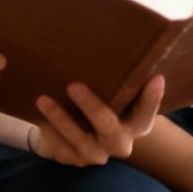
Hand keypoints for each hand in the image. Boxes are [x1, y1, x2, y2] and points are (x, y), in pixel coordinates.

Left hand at [27, 76, 164, 166]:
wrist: (75, 131)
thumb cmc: (102, 100)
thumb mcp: (112, 91)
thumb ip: (118, 77)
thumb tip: (125, 33)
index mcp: (135, 125)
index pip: (147, 114)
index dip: (151, 99)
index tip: (155, 78)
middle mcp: (118, 143)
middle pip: (111, 132)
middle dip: (92, 109)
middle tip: (73, 85)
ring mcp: (95, 154)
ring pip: (79, 142)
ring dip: (60, 120)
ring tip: (42, 99)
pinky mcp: (71, 158)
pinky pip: (59, 148)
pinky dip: (47, 131)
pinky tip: (37, 114)